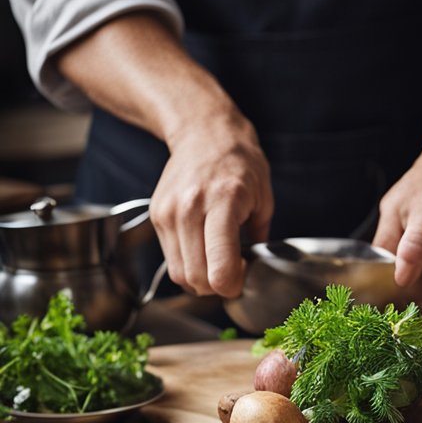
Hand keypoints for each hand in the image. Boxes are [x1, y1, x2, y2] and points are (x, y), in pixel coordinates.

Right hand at [152, 112, 272, 297]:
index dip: (232, 286)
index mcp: (223, 202)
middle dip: (218, 288)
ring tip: (220, 264)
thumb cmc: (240, 163)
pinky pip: (171, 260)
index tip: (243, 280)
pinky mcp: (156, 216)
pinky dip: (189, 267)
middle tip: (235, 275)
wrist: (204, 133)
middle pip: (196, 278)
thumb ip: (260, 237)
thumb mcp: (264, 198)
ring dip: (202, 281)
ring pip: (180, 274)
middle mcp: (189, 209)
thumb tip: (255, 269)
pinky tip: (205, 253)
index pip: (218, 266)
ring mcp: (168, 213)